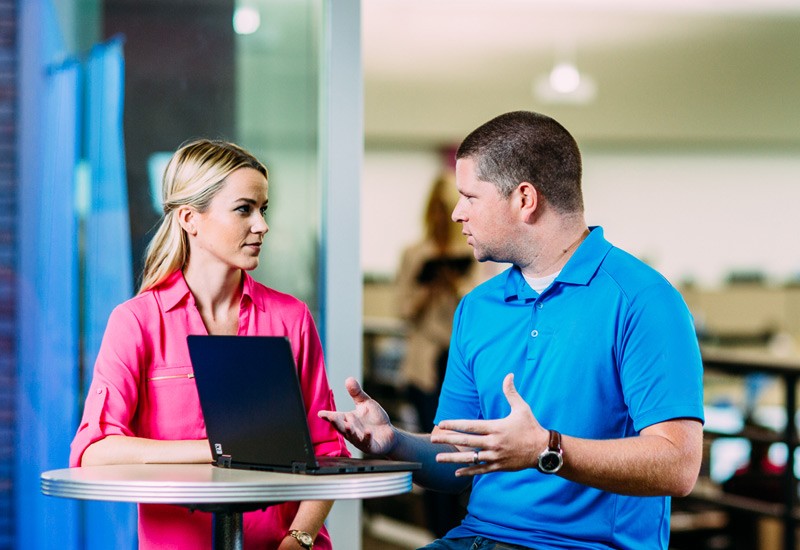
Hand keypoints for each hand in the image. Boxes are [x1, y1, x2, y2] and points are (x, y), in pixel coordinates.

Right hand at [318, 377, 396, 455]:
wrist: (389, 434)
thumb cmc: (375, 418)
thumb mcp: (365, 403)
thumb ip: (356, 393)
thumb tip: (348, 378)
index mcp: (348, 420)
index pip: (335, 417)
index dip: (327, 416)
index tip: (320, 413)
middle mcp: (351, 430)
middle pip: (341, 427)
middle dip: (336, 423)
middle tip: (331, 418)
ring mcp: (360, 439)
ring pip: (352, 436)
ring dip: (349, 432)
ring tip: (348, 425)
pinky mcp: (370, 446)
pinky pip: (367, 442)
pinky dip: (366, 438)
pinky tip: (368, 432)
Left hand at [430, 373, 547, 475]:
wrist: (543, 450)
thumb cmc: (531, 427)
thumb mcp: (522, 408)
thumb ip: (511, 392)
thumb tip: (509, 375)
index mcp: (496, 427)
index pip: (470, 426)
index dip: (454, 425)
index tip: (441, 424)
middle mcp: (493, 442)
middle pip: (466, 441)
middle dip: (447, 439)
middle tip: (432, 439)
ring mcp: (495, 456)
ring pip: (470, 457)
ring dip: (452, 458)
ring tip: (437, 458)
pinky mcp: (498, 466)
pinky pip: (480, 469)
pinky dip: (468, 471)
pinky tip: (456, 473)